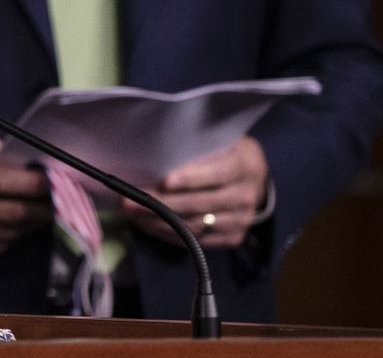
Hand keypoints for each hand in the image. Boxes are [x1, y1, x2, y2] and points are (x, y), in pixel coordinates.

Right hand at [0, 135, 51, 258]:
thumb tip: (33, 167)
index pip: (4, 183)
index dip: (34, 185)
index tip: (55, 182)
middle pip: (12, 214)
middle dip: (41, 210)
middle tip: (57, 204)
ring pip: (7, 234)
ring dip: (28, 226)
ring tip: (39, 215)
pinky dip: (9, 237)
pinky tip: (14, 226)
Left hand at [122, 137, 267, 248]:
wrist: (254, 177)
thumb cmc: (223, 153)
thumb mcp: (218, 141)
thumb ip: (195, 146)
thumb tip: (152, 150)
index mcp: (242, 166)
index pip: (216, 174)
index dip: (190, 179)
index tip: (164, 181)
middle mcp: (245, 195)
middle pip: (199, 204)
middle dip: (160, 204)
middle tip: (127, 202)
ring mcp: (242, 219)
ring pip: (195, 226)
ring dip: (158, 222)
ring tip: (131, 214)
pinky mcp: (234, 237)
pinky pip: (198, 241)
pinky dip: (170, 235)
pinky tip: (148, 225)